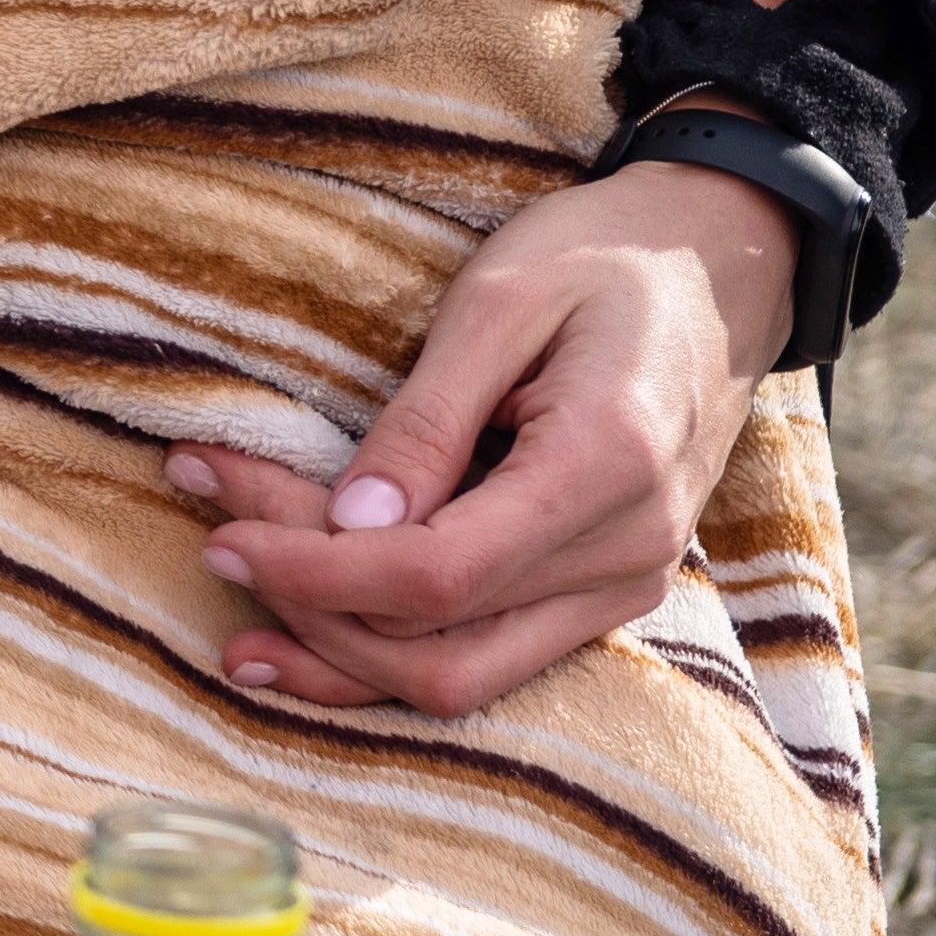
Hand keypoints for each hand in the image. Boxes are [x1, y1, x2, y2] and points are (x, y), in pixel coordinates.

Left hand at [168, 160, 799, 715]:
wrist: (723, 264)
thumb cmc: (603, 258)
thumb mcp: (499, 302)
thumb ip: (426, 420)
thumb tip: (352, 523)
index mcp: (604, 467)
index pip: (437, 574)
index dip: (315, 572)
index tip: (221, 534)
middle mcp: (626, 552)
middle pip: (437, 641)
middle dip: (308, 604)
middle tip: (213, 532)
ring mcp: (624, 584)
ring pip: (460, 676)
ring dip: (337, 649)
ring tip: (233, 605)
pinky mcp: (604, 591)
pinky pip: (490, 657)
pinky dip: (391, 653)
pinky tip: (305, 637)